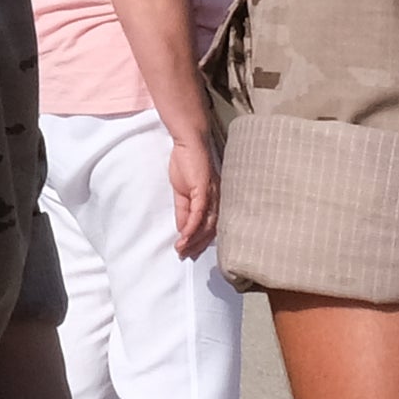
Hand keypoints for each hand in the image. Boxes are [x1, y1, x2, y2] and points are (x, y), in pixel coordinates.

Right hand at [166, 127, 217, 258]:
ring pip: (206, 225)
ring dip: (193, 240)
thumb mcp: (181, 193)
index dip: (200, 242)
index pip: (210, 228)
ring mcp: (212, 196)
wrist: (188, 143)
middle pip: (210, 230)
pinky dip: (192, 226)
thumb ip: (183, 212)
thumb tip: (182, 230)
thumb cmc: (187, 164)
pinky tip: (184, 236)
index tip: (189, 253)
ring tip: (181, 249)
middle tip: (184, 256)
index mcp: (213, 202)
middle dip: (197, 245)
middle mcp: (217, 201)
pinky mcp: (205, 189)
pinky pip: (199, 212)